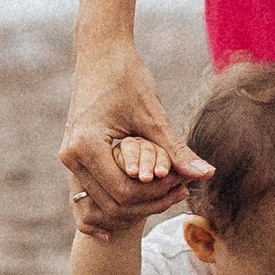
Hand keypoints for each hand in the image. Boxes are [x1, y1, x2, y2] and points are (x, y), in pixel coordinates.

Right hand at [61, 43, 212, 235]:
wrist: (100, 55)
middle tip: (182, 192)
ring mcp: (68, 160)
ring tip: (168, 193)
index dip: (157, 194)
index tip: (183, 185)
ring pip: (100, 206)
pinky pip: (86, 197)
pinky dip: (107, 209)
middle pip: (112, 205)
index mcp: (86, 145)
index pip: (125, 192)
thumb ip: (175, 150)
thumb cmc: (128, 77)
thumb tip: (206, 174)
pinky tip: (127, 220)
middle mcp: (70, 157)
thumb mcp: (153, 115)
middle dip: (149, 204)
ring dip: (133, 208)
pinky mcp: (73, 159)